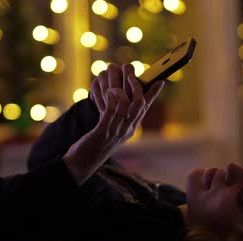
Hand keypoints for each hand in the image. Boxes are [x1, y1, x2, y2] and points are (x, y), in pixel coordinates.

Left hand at [63, 65, 163, 184]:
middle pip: (140, 106)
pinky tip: (110, 90)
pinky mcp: (104, 132)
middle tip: (133, 74)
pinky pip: (111, 113)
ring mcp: (116, 132)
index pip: (144, 110)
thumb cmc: (94, 146)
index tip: (160, 82)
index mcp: (129, 130)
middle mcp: (126, 131)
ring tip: (122, 76)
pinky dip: (112, 99)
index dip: (153, 95)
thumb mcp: (109, 131)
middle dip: (138, 87)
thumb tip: (120, 103)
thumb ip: (116, 118)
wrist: (82, 164)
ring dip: (126, 89)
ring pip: (128, 107)